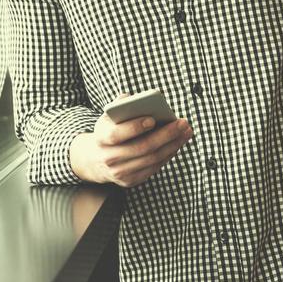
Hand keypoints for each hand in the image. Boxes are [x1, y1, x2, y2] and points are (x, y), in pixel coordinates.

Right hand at [69, 103, 192, 187]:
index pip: (116, 134)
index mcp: (101, 137)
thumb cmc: (110, 130)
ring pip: (151, 159)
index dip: (134, 127)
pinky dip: (168, 155)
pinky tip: (177, 144)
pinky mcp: (130, 181)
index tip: (152, 119)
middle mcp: (109, 157)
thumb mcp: (110, 116)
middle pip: (141, 147)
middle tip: (183, 123)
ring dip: (173, 145)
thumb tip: (141, 100)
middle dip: (166, 135)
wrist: (96, 158)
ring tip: (186, 132)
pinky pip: (154, 168)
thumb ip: (122, 105)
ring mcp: (119, 171)